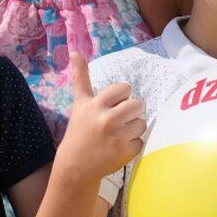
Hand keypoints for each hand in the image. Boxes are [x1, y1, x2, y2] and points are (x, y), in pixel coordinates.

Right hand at [56, 53, 145, 181]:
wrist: (76, 165)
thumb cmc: (79, 130)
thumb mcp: (80, 103)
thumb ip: (81, 77)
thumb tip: (74, 51)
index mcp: (97, 104)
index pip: (125, 89)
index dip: (121, 97)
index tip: (112, 106)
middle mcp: (107, 119)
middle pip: (137, 105)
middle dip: (130, 113)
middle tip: (117, 122)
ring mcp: (117, 137)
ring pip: (141, 123)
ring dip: (133, 129)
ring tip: (117, 135)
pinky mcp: (125, 152)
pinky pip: (141, 141)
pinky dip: (132, 145)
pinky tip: (118, 148)